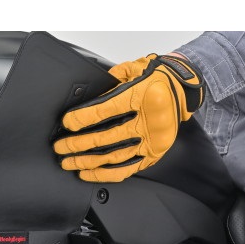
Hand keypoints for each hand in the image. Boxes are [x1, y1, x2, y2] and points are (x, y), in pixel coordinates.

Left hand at [53, 54, 204, 181]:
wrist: (183, 88)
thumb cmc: (156, 78)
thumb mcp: (134, 69)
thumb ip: (111, 82)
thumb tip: (85, 100)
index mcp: (145, 95)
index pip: (109, 109)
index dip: (84, 118)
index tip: (67, 123)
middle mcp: (151, 120)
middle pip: (108, 137)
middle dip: (79, 144)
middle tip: (61, 147)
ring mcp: (153, 140)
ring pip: (114, 156)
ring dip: (87, 162)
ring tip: (69, 162)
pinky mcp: (154, 153)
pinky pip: (126, 169)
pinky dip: (105, 173)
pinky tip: (87, 173)